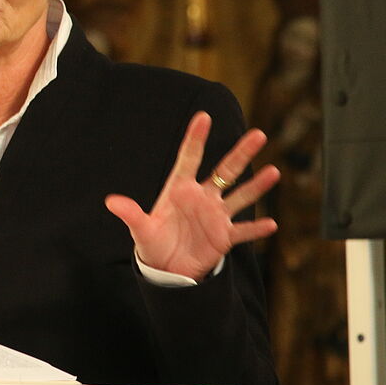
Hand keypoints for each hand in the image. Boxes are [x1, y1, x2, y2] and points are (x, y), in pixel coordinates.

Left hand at [104, 112, 278, 280]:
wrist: (167, 269)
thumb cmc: (153, 243)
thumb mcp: (141, 229)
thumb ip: (130, 214)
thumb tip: (110, 202)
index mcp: (180, 189)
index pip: (189, 158)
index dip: (195, 138)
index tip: (203, 115)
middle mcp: (202, 197)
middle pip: (225, 170)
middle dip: (241, 153)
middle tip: (258, 134)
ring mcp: (216, 216)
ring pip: (240, 196)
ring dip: (257, 186)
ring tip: (274, 172)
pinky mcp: (224, 237)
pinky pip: (243, 231)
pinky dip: (256, 228)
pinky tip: (272, 224)